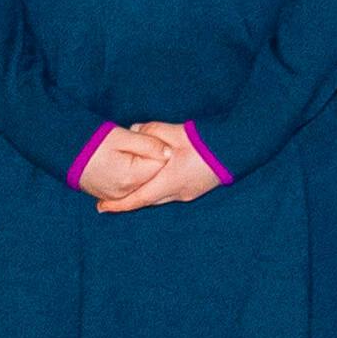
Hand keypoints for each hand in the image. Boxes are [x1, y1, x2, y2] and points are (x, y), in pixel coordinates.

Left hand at [89, 122, 223, 212]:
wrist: (235, 148)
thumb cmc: (204, 141)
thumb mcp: (173, 132)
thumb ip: (150, 131)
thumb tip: (133, 130)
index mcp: (169, 181)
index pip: (138, 199)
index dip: (118, 205)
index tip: (102, 207)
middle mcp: (177, 193)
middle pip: (147, 200)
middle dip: (129, 200)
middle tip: (111, 198)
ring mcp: (188, 193)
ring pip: (160, 198)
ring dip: (146, 194)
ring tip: (133, 188)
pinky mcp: (196, 189)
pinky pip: (172, 194)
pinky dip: (160, 189)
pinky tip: (157, 180)